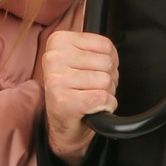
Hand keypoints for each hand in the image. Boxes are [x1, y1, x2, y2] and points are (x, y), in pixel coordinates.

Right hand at [39, 26, 119, 162]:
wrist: (63, 124)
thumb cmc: (75, 90)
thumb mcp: (80, 60)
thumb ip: (95, 48)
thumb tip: (112, 51)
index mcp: (57, 41)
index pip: (106, 45)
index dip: (110, 61)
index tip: (95, 71)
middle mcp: (53, 58)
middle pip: (107, 63)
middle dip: (108, 79)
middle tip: (92, 88)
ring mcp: (57, 80)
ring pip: (106, 81)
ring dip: (106, 93)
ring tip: (90, 97)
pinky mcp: (65, 101)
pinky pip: (104, 98)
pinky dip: (106, 106)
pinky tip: (92, 107)